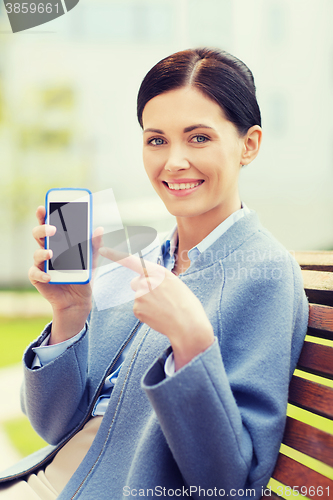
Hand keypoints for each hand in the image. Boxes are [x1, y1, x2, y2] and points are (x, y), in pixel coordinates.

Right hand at [28, 206, 102, 342]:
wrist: (79, 299)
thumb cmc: (83, 275)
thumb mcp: (92, 260)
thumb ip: (95, 245)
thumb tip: (100, 229)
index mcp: (59, 242)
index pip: (50, 225)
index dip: (44, 215)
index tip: (44, 206)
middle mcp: (48, 250)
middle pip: (39, 235)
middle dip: (43, 229)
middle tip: (53, 229)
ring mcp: (42, 264)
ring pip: (36, 253)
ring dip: (42, 252)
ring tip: (51, 253)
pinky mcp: (39, 278)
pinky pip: (35, 274)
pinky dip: (41, 274)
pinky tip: (49, 276)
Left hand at [99, 247, 213, 369]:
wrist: (188, 325)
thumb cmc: (185, 304)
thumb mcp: (175, 283)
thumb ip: (159, 278)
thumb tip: (147, 282)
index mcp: (158, 271)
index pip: (133, 261)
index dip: (115, 255)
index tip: (102, 250)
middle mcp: (146, 281)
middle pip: (135, 282)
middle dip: (143, 288)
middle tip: (161, 297)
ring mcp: (140, 295)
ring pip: (138, 296)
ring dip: (147, 302)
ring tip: (163, 308)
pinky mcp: (137, 309)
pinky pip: (139, 308)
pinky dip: (147, 312)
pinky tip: (159, 315)